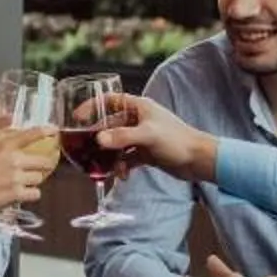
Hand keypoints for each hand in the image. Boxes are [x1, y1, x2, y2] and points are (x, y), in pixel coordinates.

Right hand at [0, 124, 49, 223]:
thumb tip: (9, 119)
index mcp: (4, 146)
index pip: (31, 135)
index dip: (45, 131)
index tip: (53, 131)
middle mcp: (14, 161)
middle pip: (43, 160)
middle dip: (44, 163)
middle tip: (39, 165)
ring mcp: (17, 178)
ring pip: (40, 177)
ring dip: (35, 178)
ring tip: (23, 180)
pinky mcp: (16, 195)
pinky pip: (35, 193)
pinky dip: (31, 193)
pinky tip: (22, 192)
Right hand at [95, 95, 215, 184]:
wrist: (199, 160)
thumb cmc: (177, 141)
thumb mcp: (148, 136)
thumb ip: (123, 137)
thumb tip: (98, 140)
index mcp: (139, 107)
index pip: (110, 100)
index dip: (93, 106)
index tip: (77, 117)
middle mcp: (139, 120)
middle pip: (110, 125)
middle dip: (99, 138)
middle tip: (87, 149)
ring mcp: (141, 137)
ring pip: (117, 144)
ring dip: (110, 156)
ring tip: (106, 168)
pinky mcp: (146, 152)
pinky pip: (126, 158)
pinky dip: (122, 166)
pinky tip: (122, 175)